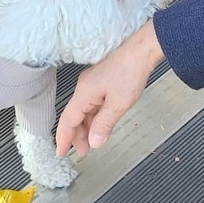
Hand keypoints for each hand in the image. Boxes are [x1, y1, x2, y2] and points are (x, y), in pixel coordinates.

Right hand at [55, 19, 163, 157]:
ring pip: (84, 110)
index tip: (61, 152)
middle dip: (77, 135)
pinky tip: (100, 123)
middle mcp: (85, 87)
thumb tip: (94, 141)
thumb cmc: (130, 71)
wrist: (142, 50)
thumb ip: (104, 125)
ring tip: (93, 142)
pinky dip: (94, 117)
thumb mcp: (118, 105)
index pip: (68, 120)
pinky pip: (93, 103)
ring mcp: (93, 83)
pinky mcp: (102, 81)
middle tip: (83, 151)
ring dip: (86, 127)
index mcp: (84, 93)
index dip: (64, 138)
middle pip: (74, 116)